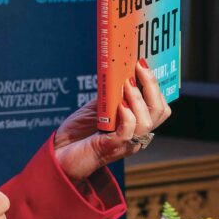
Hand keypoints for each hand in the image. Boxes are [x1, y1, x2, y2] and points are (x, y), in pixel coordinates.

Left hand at [52, 59, 171, 183]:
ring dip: (138, 98)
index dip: (157, 85)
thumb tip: (121, 71)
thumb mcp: (98, 108)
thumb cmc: (77, 134)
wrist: (58, 155)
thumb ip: (112, 95)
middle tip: (140, 67)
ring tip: (127, 83)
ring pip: (147, 122)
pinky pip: (127, 132)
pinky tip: (120, 105)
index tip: (144, 64)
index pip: (159, 107)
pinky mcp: (110, 148)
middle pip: (159, 112)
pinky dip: (127, 116)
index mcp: (135, 125)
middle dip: (152, 86)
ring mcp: (125, 143)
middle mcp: (135, 135)